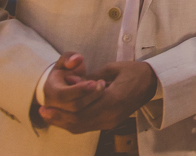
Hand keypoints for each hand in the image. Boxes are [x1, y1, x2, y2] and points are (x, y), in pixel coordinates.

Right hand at [35, 53, 104, 126]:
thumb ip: (70, 58)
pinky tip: (104, 99)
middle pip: (74, 108)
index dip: (79, 90)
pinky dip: (96, 112)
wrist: (61, 85)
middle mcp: (53, 107)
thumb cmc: (65, 70)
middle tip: (102, 84)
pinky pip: (85, 124)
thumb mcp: (65, 60)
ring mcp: (61, 118)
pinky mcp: (71, 124)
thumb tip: (77, 60)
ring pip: (81, 119)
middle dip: (91, 96)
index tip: (94, 82)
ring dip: (95, 104)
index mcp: (50, 90)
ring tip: (104, 88)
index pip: (63, 95)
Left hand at [39, 61, 157, 132]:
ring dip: (63, 122)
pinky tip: (64, 117)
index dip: (60, 111)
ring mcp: (111, 121)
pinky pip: (88, 126)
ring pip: (81, 127)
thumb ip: (91, 78)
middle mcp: (110, 115)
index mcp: (112, 100)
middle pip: (77, 123)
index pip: (80, 111)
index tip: (46, 104)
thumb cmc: (135, 72)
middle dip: (58, 119)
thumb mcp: (112, 69)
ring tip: (49, 115)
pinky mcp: (111, 123)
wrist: (153, 83)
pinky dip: (74, 123)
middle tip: (42, 111)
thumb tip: (72, 81)